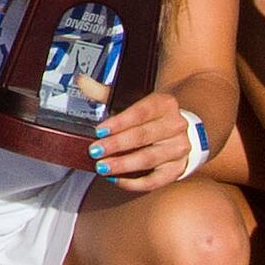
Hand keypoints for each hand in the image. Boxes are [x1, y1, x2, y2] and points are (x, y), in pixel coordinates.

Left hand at [89, 90, 203, 190]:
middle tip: (95, 151)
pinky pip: (155, 180)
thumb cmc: (151, 115)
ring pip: (149, 159)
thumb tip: (82, 82)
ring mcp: (178, 149)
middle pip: (143, 136)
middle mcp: (175, 126)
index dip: (119, 122)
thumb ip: (106, 93)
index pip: (141, 112)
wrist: (181, 129)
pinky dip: (135, 183)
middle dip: (117, 145)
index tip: (100, 130)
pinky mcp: (176, 169)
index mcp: (164, 104)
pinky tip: (116, 180)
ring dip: (123, 164)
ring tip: (103, 167)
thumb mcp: (133, 100)